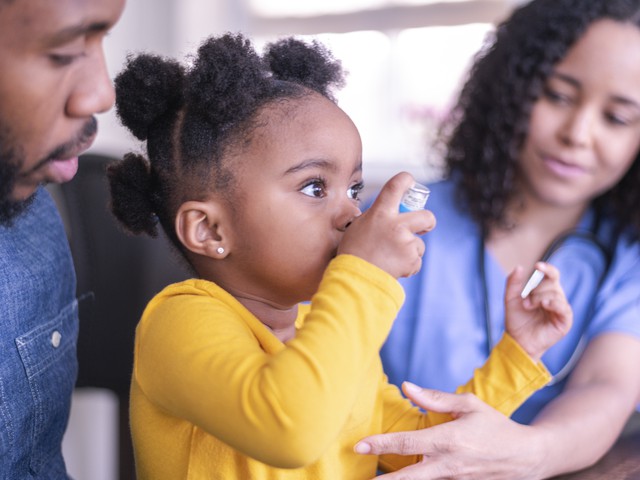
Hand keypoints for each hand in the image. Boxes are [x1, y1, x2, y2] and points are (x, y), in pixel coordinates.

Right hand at [338, 172, 435, 277]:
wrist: (355, 278)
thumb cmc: (353, 252)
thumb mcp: (359, 226)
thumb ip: (376, 217)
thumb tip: (387, 215)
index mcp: (380, 213)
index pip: (396, 186)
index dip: (406, 180)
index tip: (410, 182)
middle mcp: (396, 225)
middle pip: (426, 216)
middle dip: (428, 222)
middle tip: (424, 226)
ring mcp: (405, 243)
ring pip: (419, 244)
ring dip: (410, 251)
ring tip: (391, 258)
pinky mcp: (411, 259)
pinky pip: (416, 261)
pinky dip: (408, 265)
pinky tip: (393, 267)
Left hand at [355, 383, 543, 479]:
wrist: (527, 458)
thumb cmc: (495, 426)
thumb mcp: (468, 405)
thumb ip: (434, 398)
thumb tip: (406, 386)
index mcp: (448, 440)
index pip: (406, 443)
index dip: (380, 445)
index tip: (358, 446)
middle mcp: (449, 465)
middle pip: (408, 477)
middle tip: (361, 479)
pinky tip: (402, 479)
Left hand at [505, 262, 572, 360]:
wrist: (518, 340)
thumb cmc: (516, 320)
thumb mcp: (510, 299)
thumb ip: (513, 283)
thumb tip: (519, 267)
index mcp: (545, 290)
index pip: (552, 274)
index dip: (547, 269)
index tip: (538, 266)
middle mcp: (555, 297)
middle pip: (552, 283)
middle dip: (536, 290)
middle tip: (526, 302)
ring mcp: (561, 309)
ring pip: (556, 294)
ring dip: (539, 298)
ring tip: (529, 307)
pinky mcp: (565, 321)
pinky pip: (564, 307)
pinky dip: (554, 304)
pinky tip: (545, 305)